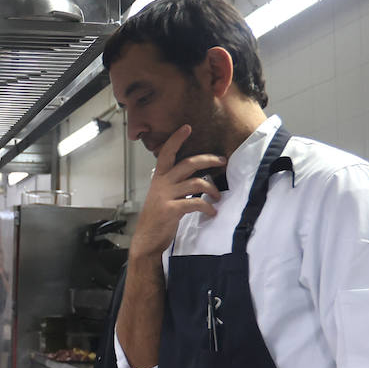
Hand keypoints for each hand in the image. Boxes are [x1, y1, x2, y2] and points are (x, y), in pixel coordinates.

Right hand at [131, 125, 225, 257]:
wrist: (146, 239)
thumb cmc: (157, 218)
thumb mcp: (161, 196)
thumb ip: (174, 185)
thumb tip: (195, 178)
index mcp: (159, 178)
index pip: (166, 153)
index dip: (176, 139)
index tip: (187, 127)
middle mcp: (162, 184)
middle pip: (188, 164)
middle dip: (208, 159)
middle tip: (222, 160)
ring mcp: (166, 196)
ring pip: (196, 183)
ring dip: (212, 189)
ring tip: (218, 197)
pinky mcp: (171, 210)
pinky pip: (195, 203)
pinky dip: (207, 207)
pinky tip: (212, 212)